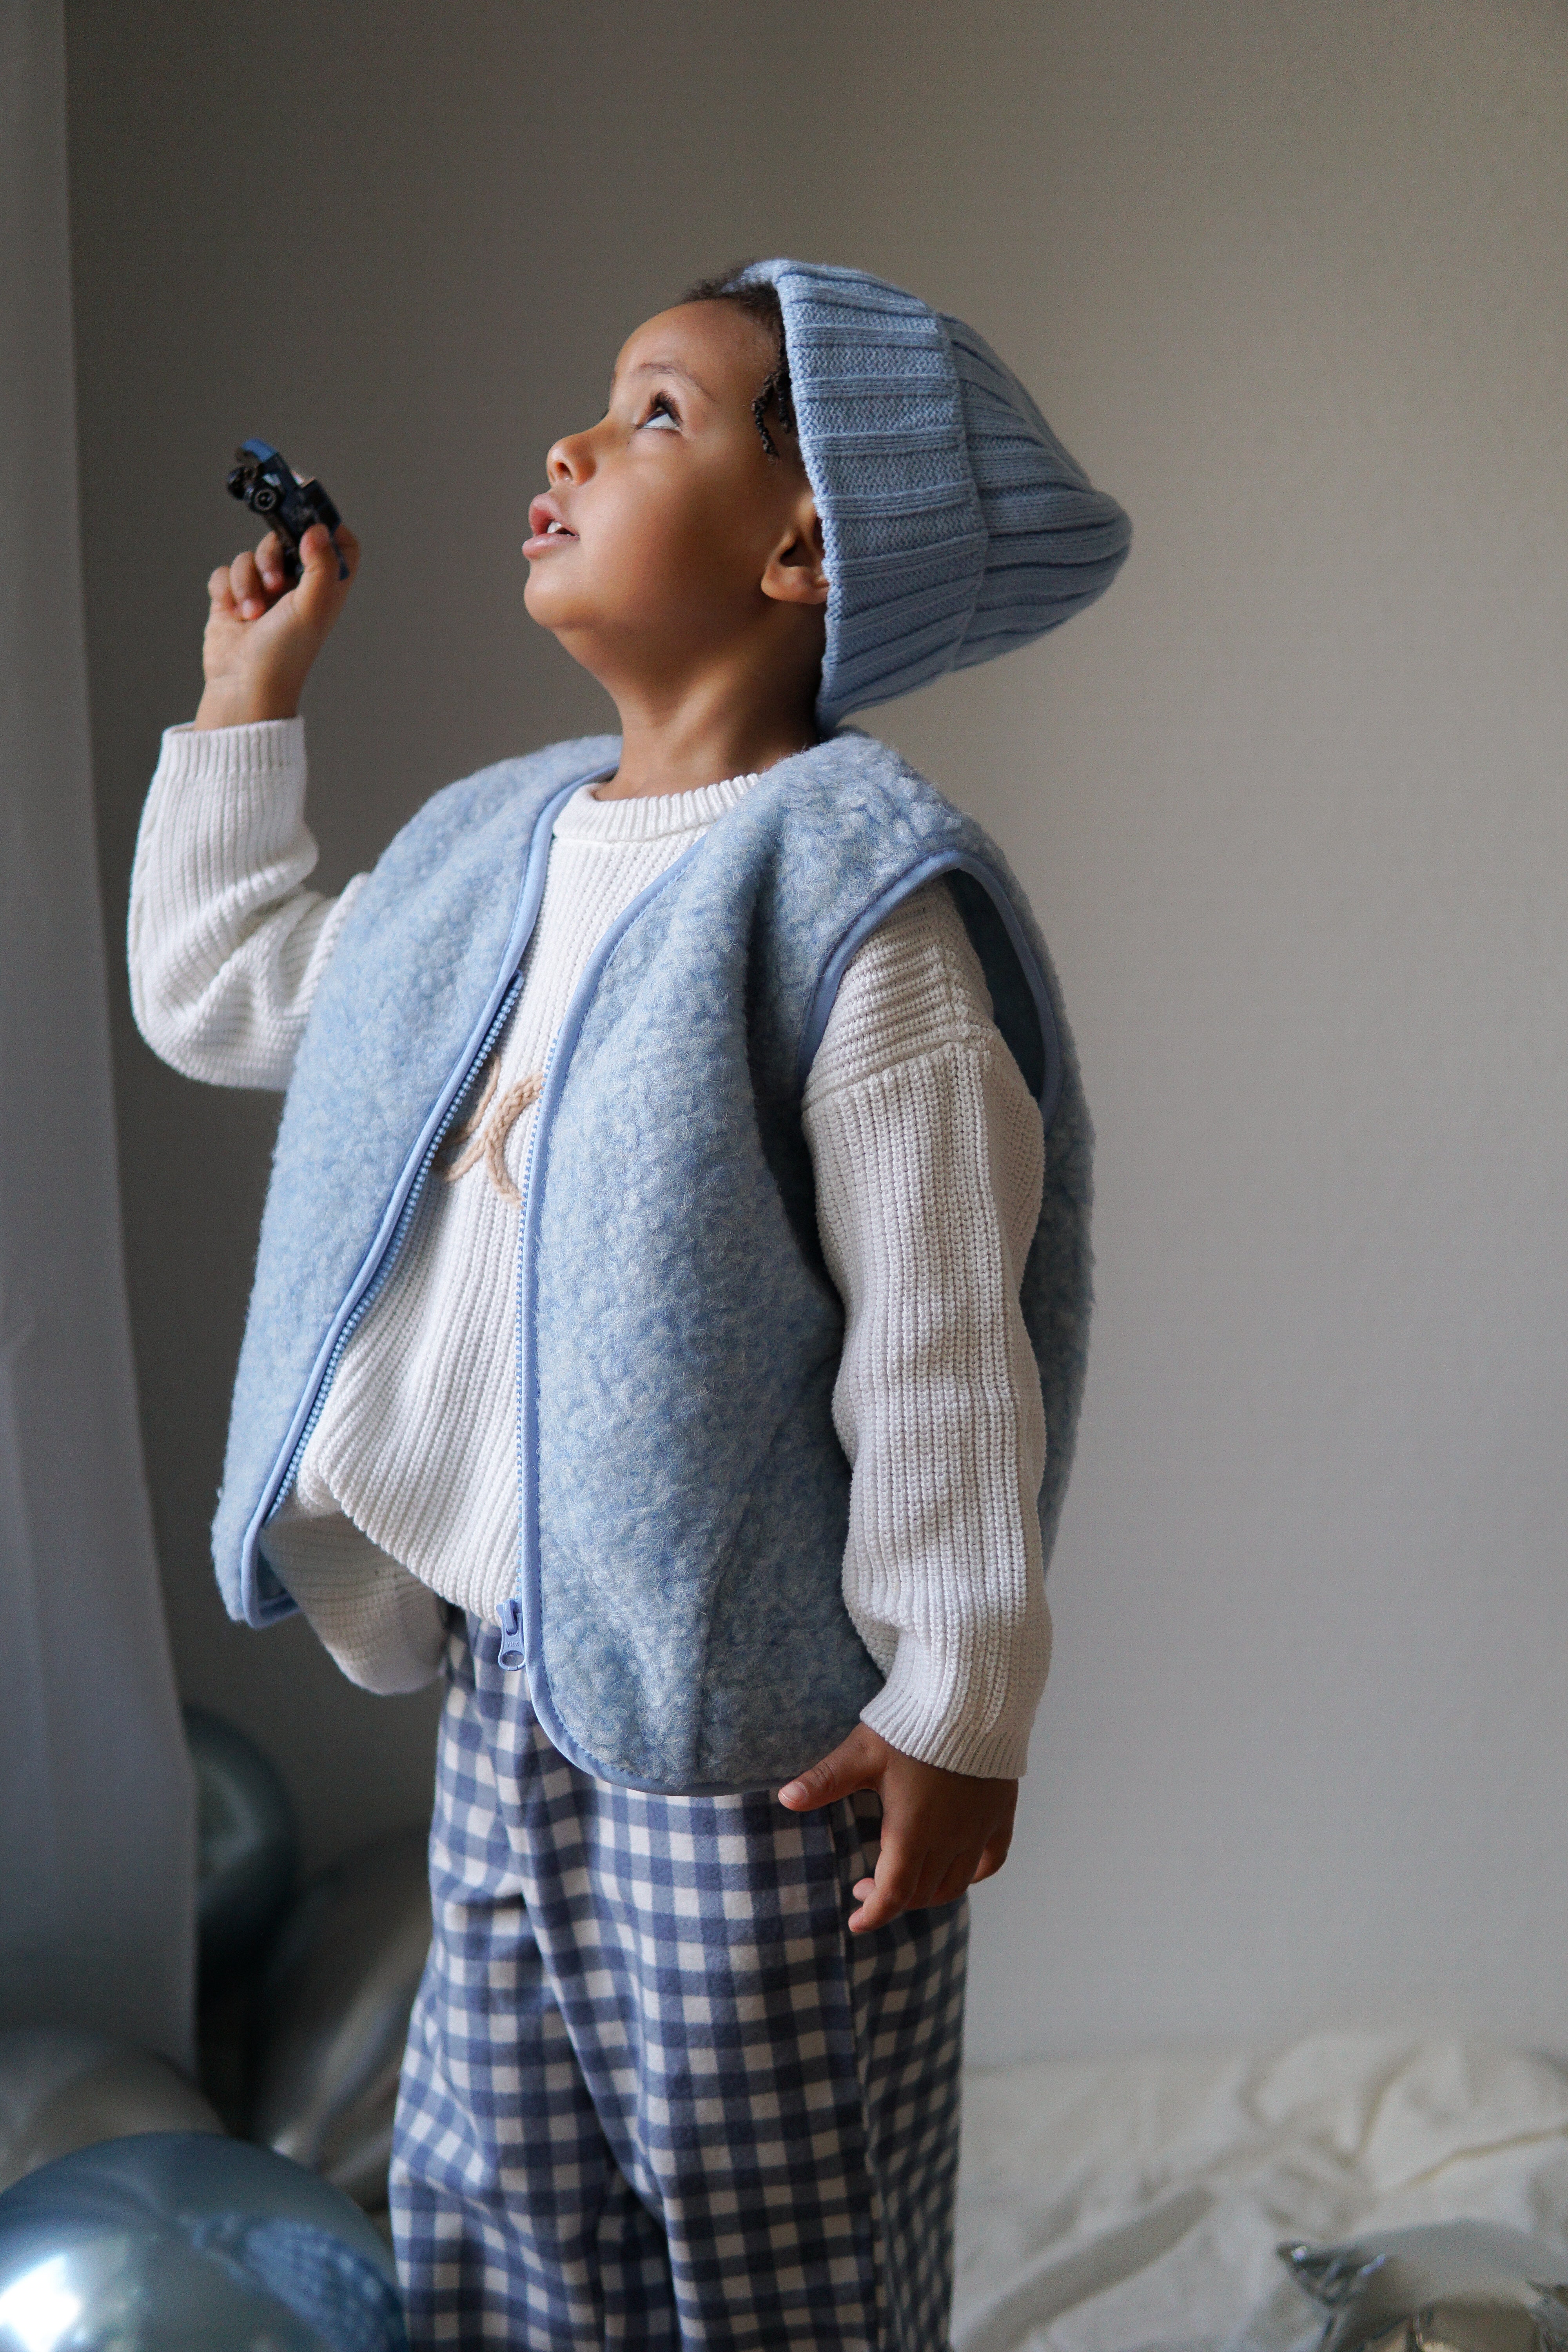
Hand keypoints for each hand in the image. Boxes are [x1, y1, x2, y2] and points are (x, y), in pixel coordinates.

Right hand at [194, 518, 359, 729]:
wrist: (244, 687)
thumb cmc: (284, 656)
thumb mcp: (311, 608)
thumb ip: (320, 566)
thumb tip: (319, 528)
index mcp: (326, 588)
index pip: (338, 542)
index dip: (326, 518)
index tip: (307, 494)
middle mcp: (298, 587)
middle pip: (288, 538)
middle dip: (273, 552)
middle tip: (273, 577)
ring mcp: (265, 591)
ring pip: (252, 555)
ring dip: (248, 581)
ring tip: (254, 613)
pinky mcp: (235, 598)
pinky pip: (226, 572)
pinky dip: (228, 589)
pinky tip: (235, 615)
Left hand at [778, 1723, 1016, 1932]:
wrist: (970, 1698)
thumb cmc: (912, 1725)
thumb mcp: (862, 1752)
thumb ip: (825, 1780)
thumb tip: (785, 1798)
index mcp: (912, 1831)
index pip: (893, 1894)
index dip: (873, 1914)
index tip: (855, 1922)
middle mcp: (949, 1840)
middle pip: (921, 1893)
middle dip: (891, 1899)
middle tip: (866, 1884)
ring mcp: (978, 1830)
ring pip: (956, 1884)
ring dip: (928, 1892)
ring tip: (906, 1878)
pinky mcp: (1000, 1814)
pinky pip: (991, 1861)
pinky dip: (973, 1874)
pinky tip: (957, 1867)